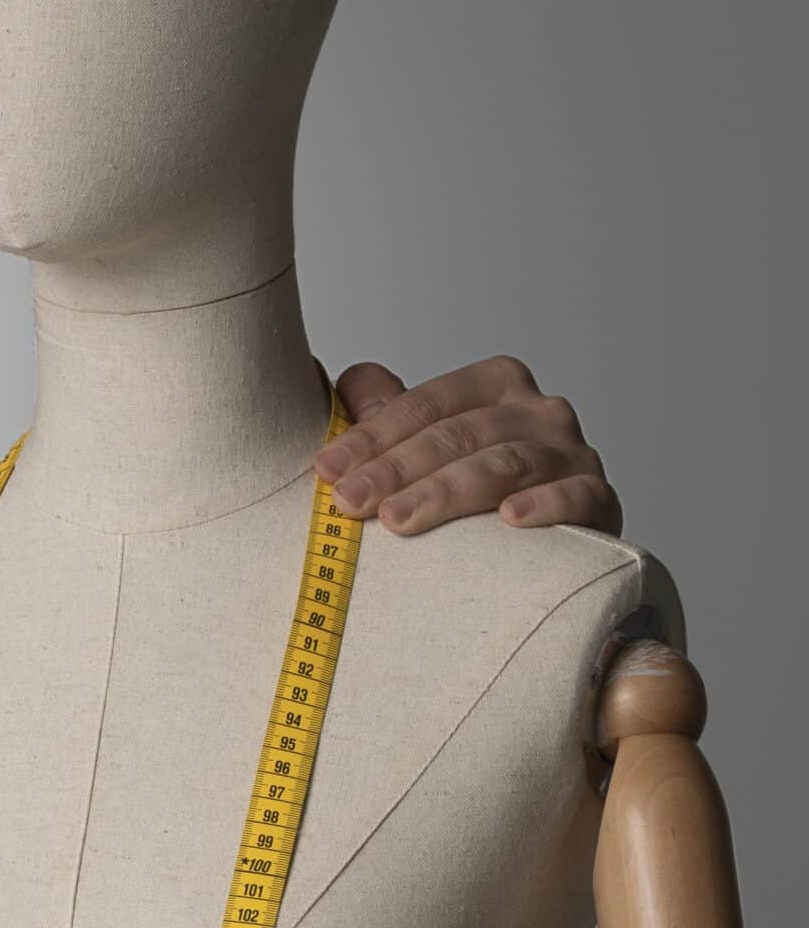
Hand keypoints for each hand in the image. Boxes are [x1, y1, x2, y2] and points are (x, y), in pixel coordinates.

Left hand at [313, 356, 620, 535]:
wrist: (549, 544)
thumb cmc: (473, 483)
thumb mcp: (428, 441)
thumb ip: (389, 411)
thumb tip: (349, 384)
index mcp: (495, 384)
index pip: (426, 404)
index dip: (372, 436)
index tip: (327, 469)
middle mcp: (539, 411)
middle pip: (459, 433)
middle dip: (396, 468)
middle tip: (350, 501)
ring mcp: (574, 453)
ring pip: (505, 463)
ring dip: (446, 491)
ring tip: (398, 519)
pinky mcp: (601, 499)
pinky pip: (578, 496)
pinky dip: (545, 504)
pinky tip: (509, 518)